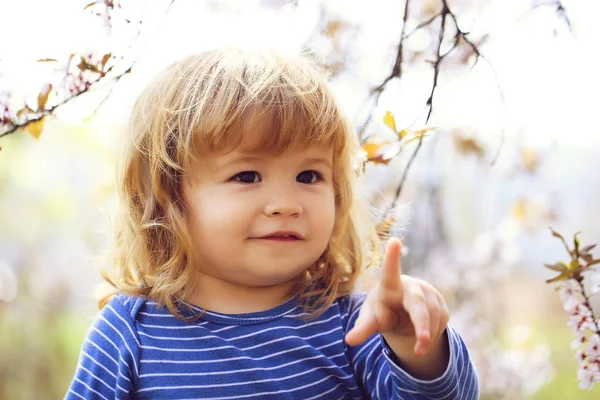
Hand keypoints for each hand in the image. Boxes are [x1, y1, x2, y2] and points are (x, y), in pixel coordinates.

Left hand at [345, 238, 449, 355]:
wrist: (402, 315)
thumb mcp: (371, 321)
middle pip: (417, 303)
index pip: (390, 273)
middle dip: (421, 323)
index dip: (392, 258)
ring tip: (418, 348)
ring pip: (433, 316)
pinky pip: (442, 320)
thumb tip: (348, 340)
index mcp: (389, 287)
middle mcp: (409, 285)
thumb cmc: (381, 313)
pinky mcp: (440, 301)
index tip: (394, 241)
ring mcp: (427, 292)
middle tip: (422, 340)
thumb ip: (362, 329)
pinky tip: (425, 335)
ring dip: (427, 336)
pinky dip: (434, 334)